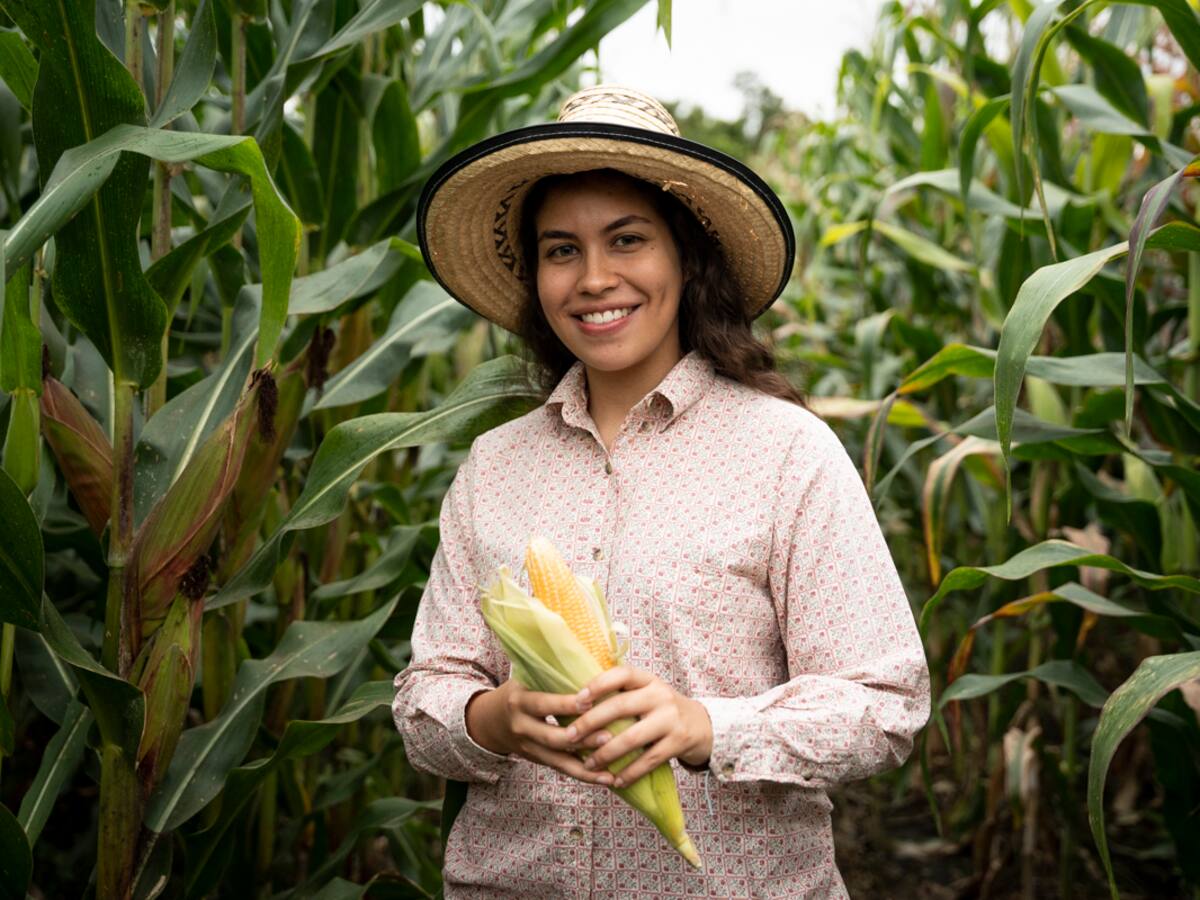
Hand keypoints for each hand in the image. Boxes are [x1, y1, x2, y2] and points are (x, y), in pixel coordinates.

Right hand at [465, 679, 616, 786]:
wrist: (490, 721)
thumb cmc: (519, 692)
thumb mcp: (525, 678)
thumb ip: (548, 673)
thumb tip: (586, 658)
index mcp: (519, 701)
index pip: (544, 704)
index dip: (566, 705)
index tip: (590, 701)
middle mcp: (522, 727)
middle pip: (552, 737)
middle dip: (581, 739)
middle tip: (608, 736)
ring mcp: (528, 748)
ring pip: (559, 761)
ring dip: (586, 767)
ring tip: (611, 770)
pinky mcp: (537, 761)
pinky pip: (562, 770)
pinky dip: (584, 776)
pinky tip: (606, 779)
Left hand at [562, 666, 712, 787]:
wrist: (704, 725)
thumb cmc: (663, 710)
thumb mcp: (648, 693)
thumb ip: (623, 694)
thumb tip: (576, 704)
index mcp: (649, 679)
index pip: (622, 673)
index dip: (598, 684)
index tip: (577, 699)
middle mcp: (660, 695)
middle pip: (620, 706)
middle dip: (591, 722)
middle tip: (570, 736)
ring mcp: (671, 718)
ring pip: (632, 737)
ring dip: (606, 753)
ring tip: (588, 764)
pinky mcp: (679, 742)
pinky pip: (649, 760)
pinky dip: (630, 772)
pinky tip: (616, 781)